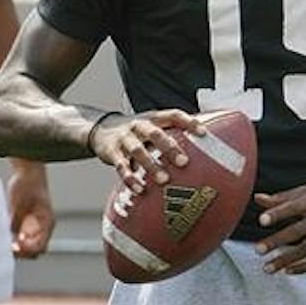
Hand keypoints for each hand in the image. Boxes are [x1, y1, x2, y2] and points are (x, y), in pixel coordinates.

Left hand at [7, 161, 55, 258]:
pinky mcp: (27, 225)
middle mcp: (43, 227)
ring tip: (6, 246)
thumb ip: (14, 218)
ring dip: (19, 250)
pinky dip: (15, 243)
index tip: (15, 246)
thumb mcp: (18, 201)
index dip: (28, 250)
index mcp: (46, 222)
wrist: (28, 172)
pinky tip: (5, 239)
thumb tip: (8, 234)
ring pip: (30, 247)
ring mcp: (35, 227)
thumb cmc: (27, 184)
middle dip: (24, 253)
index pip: (40, 245)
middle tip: (9, 249)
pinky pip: (22, 240)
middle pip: (37, 250)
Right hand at [90, 110, 205, 189]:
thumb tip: (205, 146)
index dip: (188, 122)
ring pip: (138, 150)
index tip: (203, 133)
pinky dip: (130, 178)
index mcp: (153, 118)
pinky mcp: (112, 153)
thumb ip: (172, 134)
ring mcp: (125, 139)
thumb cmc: (137, 133)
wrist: (100, 131)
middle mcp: (139, 126)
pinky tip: (140, 190)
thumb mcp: (152, 128)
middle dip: (169, 147)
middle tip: (184, 162)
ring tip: (164, 180)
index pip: (173, 115)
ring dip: (151, 165)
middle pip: (155, 133)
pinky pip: (121, 166)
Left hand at [254, 175, 305, 275]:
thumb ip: (283, 198)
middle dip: (276, 242)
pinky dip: (303, 268)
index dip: (277, 214)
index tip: (262, 221)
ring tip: (267, 268)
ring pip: (305, 251)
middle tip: (258, 250)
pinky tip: (288, 271)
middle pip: (297, 232)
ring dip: (285, 261)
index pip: (293, 207)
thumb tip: (257, 199)